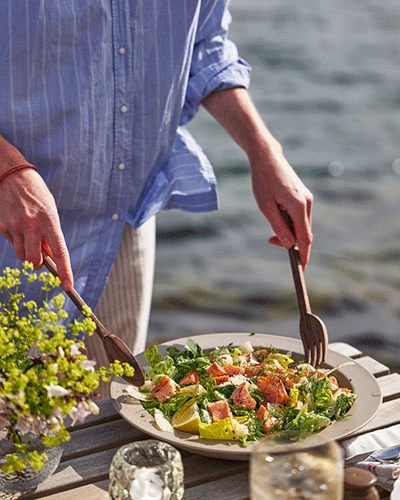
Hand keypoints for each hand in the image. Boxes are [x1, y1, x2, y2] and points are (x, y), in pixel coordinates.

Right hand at [0, 137, 72, 290]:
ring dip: (27, 252)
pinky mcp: (2, 226)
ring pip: (22, 256)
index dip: (65, 271)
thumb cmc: (37, 195)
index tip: (67, 286)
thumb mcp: (50, 212)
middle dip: (39, 263)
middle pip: (35, 261)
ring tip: (28, 233)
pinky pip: (11, 244)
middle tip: (41, 257)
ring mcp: (15, 226)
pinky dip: (16, 240)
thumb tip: (50, 257)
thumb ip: (51, 234)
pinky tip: (17, 224)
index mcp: (49, 221)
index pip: (60, 252)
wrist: (12, 175)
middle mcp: (32, 225)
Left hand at [201, 87, 312, 268]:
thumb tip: (289, 245)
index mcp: (299, 206)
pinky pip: (300, 217)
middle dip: (291, 243)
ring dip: (289, 232)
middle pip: (304, 233)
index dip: (303, 255)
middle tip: (270, 240)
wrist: (267, 157)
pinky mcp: (304, 196)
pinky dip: (291, 223)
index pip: (305, 238)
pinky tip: (277, 217)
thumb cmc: (263, 181)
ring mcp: (308, 199)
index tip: (301, 268)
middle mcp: (307, 203)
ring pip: (302, 225)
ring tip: (270, 225)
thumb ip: (278, 226)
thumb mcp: (265, 207)